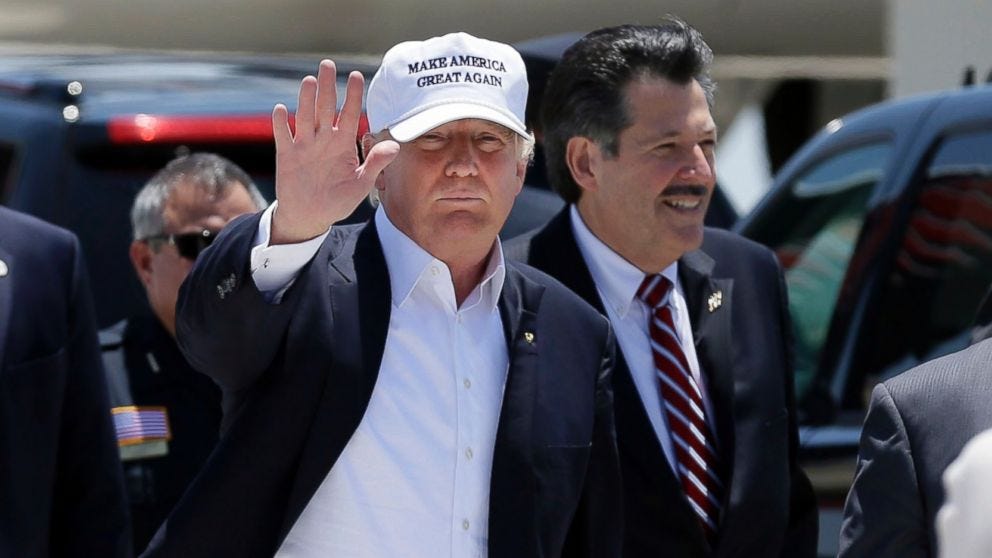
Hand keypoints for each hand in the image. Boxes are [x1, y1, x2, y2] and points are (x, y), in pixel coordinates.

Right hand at [270, 60, 398, 243]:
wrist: (311, 216)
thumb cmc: (338, 200)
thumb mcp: (361, 184)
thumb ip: (376, 163)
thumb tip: (396, 146)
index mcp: (342, 143)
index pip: (349, 114)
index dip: (352, 95)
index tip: (356, 75)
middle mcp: (323, 139)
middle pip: (325, 108)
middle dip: (327, 86)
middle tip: (327, 64)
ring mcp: (304, 145)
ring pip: (305, 117)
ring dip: (306, 100)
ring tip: (309, 81)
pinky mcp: (286, 155)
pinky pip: (283, 136)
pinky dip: (281, 124)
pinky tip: (280, 110)